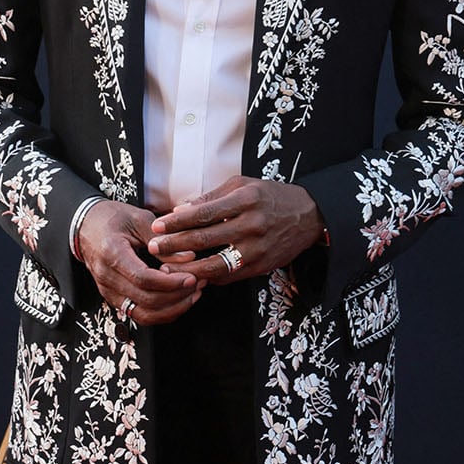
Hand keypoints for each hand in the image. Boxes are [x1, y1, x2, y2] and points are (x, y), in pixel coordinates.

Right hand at [78, 200, 201, 325]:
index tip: (191, 277)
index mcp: (111, 254)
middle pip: (146, 301)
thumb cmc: (111, 218)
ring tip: (193, 293)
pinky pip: (140, 315)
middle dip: (178, 296)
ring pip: (144, 315)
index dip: (171, 282)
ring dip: (173, 309)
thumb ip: (163, 239)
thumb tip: (188, 257)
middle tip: (198, 282)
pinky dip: (163, 312)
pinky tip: (179, 299)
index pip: (144, 279)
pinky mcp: (115, 299)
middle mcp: (107, 278)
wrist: (86, 226)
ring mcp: (109, 292)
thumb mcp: (138, 219)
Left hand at [147, 177, 324, 283]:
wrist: (309, 217)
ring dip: (187, 269)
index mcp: (246, 200)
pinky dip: (208, 277)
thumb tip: (180, 210)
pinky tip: (190, 275)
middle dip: (175, 245)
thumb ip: (211, 198)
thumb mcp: (243, 185)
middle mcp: (252, 225)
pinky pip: (228, 276)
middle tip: (154, 248)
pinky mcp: (261, 267)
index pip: (204, 213)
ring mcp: (258, 249)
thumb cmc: (270, 197)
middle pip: (205, 239)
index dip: (177, 222)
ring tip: (166, 269)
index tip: (157, 226)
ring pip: (215, 264)